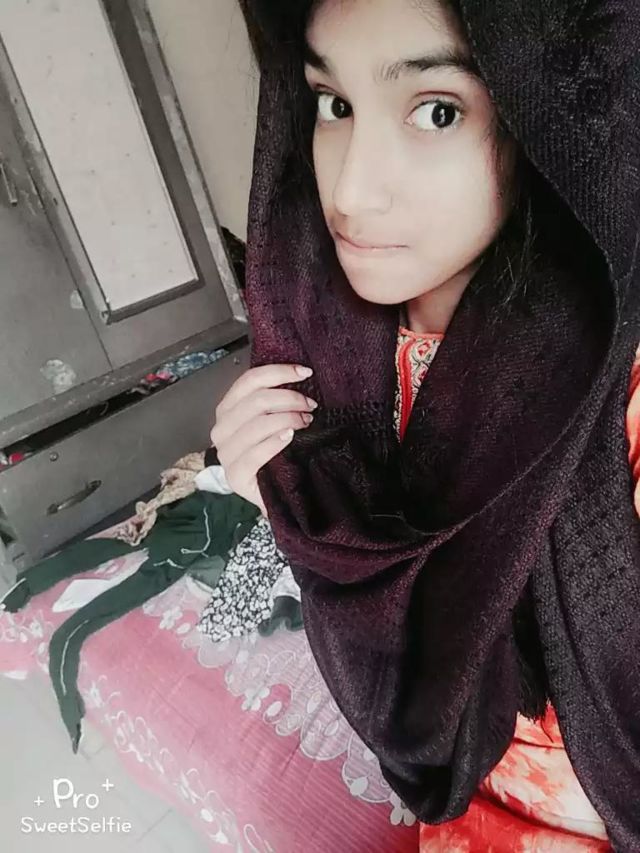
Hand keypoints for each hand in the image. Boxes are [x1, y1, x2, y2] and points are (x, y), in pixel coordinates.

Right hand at [209, 364, 316, 516]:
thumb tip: (298, 376)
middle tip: (310, 406)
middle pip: (256, 401)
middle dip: (289, 398)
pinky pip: (255, 453)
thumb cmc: (278, 454)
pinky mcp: (235, 476)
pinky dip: (275, 442)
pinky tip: (290, 437)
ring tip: (306, 421)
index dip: (278, 372)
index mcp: (227, 410)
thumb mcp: (274, 420)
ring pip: (257, 424)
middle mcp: (221, 429)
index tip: (305, 373)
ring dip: (287, 418)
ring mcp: (225, 454)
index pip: (249, 381)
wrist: (279, 494)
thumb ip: (275, 400)